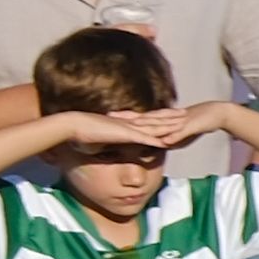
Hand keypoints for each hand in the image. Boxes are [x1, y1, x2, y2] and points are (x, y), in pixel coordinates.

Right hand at [57, 107, 184, 161]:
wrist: (72, 125)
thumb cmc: (82, 133)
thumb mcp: (100, 138)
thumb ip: (108, 141)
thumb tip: (108, 146)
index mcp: (124, 124)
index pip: (146, 121)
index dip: (159, 118)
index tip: (170, 116)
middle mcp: (129, 124)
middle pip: (154, 121)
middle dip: (170, 118)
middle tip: (186, 113)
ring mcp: (127, 128)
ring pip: (153, 127)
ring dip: (169, 126)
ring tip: (184, 122)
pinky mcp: (123, 134)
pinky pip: (143, 138)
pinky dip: (155, 139)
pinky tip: (168, 141)